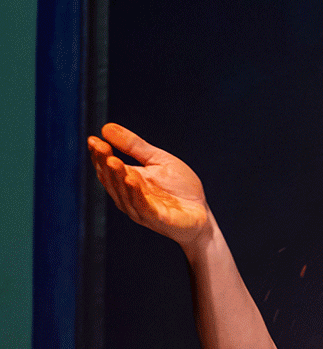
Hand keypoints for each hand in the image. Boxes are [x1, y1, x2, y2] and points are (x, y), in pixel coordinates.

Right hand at [88, 123, 211, 247]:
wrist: (202, 212)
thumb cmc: (181, 188)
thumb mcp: (158, 160)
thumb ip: (134, 146)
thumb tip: (106, 128)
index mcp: (129, 180)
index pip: (107, 167)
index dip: (99, 155)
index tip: (94, 140)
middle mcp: (131, 197)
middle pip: (112, 181)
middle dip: (105, 163)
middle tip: (101, 147)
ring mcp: (143, 210)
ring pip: (124, 194)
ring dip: (118, 178)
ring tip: (113, 161)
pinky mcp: (158, 220)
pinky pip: (143, 207)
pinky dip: (136, 194)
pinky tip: (131, 180)